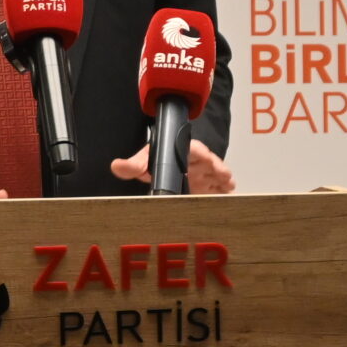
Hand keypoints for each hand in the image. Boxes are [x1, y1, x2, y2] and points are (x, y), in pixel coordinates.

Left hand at [110, 140, 234, 194]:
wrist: (162, 175)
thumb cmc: (157, 163)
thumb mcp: (145, 163)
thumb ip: (133, 166)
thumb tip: (117, 165)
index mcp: (184, 152)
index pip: (196, 149)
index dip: (203, 154)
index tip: (208, 159)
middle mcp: (198, 163)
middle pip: (212, 163)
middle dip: (219, 169)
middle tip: (225, 177)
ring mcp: (205, 176)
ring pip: (219, 176)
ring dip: (224, 181)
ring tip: (228, 187)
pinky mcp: (209, 188)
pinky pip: (220, 189)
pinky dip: (225, 193)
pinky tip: (229, 197)